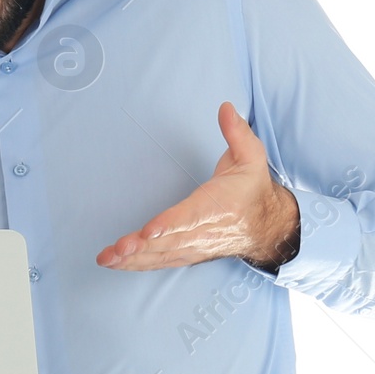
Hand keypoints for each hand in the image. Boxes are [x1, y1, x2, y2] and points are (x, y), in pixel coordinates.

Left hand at [96, 101, 299, 271]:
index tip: (149, 231)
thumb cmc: (252, 189)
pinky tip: (115, 263)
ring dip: (133, 259)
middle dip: (142, 246)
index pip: (192, 217)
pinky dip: (137, 265)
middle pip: (171, 241)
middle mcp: (206, 232)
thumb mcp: (252, 156)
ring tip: (107, 258)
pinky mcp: (187, 254)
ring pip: (162, 255)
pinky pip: (160, 262)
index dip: (170, 225)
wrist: (267, 227)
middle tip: (116, 249)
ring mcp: (196, 246)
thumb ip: (237, 132)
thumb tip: (224, 108)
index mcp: (221, 206)